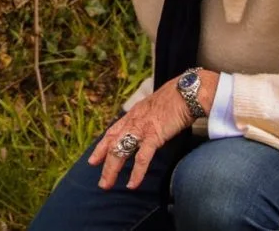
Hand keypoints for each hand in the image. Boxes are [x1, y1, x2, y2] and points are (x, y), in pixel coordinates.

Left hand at [88, 70, 217, 189]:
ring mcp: (141, 129)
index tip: (93, 160)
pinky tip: (132, 184)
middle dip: (104, 164)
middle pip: (112, 145)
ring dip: (112, 170)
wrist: (185, 93)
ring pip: (120, 152)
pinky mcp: (154, 136)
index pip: (111, 133)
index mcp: (132, 116)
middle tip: (100, 182)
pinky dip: (136, 173)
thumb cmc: (173, 99)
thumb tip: (146, 127)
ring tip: (106, 185)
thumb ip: (145, 118)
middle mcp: (132, 123)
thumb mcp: (152, 108)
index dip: (101, 147)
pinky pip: (142, 158)